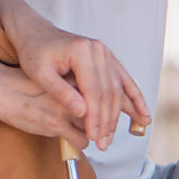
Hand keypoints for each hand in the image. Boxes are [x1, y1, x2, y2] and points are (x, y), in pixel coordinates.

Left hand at [7, 22, 151, 151]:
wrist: (37, 34)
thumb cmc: (35, 53)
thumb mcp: (40, 74)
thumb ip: (61, 92)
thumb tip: (82, 112)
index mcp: (82, 51)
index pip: (94, 91)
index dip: (95, 117)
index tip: (93, 137)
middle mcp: (98, 50)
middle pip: (108, 91)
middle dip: (107, 120)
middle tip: (102, 144)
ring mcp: (105, 53)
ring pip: (117, 89)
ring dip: (118, 115)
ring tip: (112, 137)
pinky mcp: (107, 58)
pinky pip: (124, 80)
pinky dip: (135, 98)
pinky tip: (143, 114)